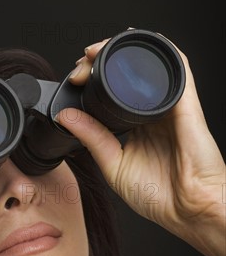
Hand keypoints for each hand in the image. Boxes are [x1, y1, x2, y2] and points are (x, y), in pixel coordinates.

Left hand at [56, 37, 225, 255]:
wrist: (189, 210)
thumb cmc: (160, 195)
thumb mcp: (114, 166)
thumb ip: (92, 138)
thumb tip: (66, 116)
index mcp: (136, 126)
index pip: (112, 93)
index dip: (92, 81)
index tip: (74, 80)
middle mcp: (152, 112)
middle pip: (127, 74)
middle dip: (100, 61)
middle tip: (80, 65)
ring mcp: (169, 105)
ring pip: (147, 64)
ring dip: (121, 51)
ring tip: (97, 53)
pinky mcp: (185, 103)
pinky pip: (177, 67)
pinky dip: (158, 50)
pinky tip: (135, 45)